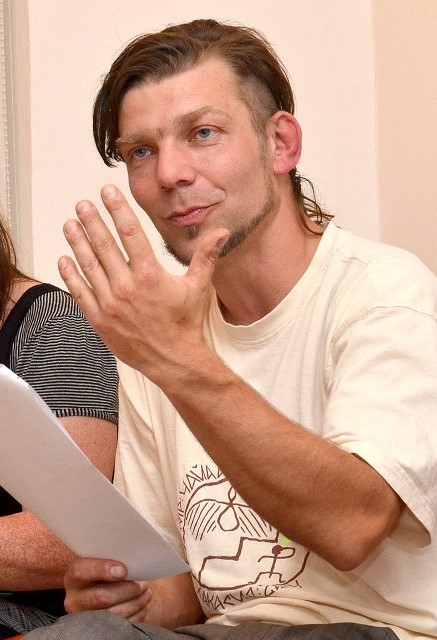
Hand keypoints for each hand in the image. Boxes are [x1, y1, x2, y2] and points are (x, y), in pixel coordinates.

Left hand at [58, 185, 228, 382]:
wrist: (173, 360)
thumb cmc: (185, 323)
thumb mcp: (198, 287)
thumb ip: (206, 256)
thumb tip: (223, 232)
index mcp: (150, 275)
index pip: (130, 233)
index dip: (118, 209)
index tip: (107, 193)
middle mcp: (127, 287)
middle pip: (104, 246)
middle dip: (92, 222)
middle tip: (82, 205)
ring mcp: (110, 304)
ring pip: (89, 266)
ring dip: (78, 243)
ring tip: (70, 225)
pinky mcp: (100, 320)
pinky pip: (80, 293)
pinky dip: (70, 276)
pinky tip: (64, 260)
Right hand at [64, 557, 150, 621]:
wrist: (105, 588)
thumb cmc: (108, 568)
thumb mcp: (103, 560)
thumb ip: (111, 558)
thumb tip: (128, 563)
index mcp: (74, 576)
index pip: (80, 571)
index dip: (102, 570)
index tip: (123, 570)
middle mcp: (74, 599)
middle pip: (101, 597)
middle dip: (127, 590)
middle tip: (143, 583)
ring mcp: (86, 617)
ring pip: (114, 614)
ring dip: (135, 602)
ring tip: (146, 591)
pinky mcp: (99, 630)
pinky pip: (121, 625)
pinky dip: (136, 614)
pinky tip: (142, 604)